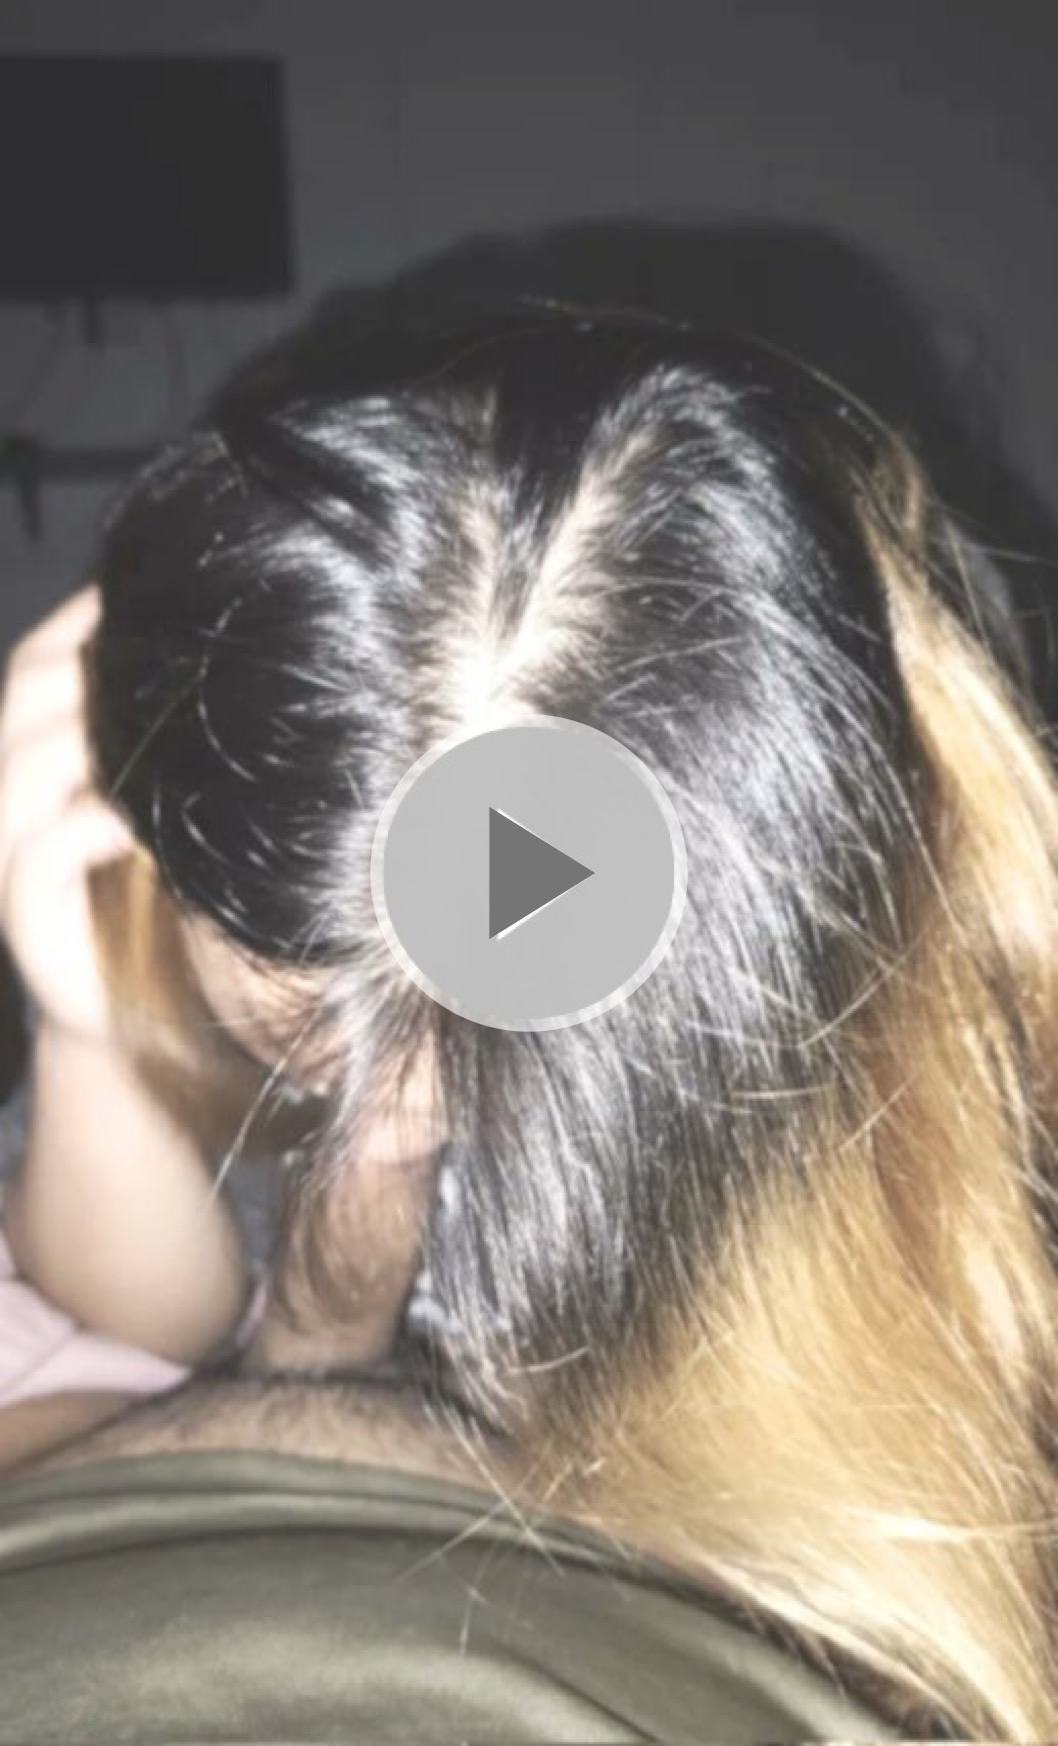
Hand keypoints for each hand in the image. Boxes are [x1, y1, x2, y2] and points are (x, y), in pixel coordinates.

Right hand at [0, 585, 134, 1042]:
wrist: (149, 1020)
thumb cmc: (176, 899)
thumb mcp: (179, 806)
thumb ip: (179, 742)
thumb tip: (236, 653)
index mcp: (45, 754)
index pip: (44, 659)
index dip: (87, 616)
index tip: (154, 583)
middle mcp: (14, 795)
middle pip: (29, 693)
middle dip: (89, 662)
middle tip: (172, 648)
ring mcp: (10, 855)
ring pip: (24, 765)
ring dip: (90, 736)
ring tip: (164, 720)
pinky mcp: (24, 919)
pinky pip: (40, 853)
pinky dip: (90, 824)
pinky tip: (141, 819)